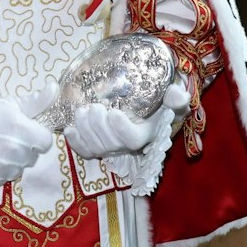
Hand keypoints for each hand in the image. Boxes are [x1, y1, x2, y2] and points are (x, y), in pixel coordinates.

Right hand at [0, 102, 51, 186]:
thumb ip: (35, 101)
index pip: (45, 142)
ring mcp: (4, 169)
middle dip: (24, 149)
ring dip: (11, 162)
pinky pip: (1, 180)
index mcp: (24, 132)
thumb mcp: (9, 104)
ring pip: (17, 169)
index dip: (36, 136)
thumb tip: (54, 88)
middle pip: (32, 156)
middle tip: (6, 138)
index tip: (25, 132)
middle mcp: (17, 153)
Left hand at [63, 84, 187, 159]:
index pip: (132, 139)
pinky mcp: (98, 145)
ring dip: (84, 131)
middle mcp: (127, 145)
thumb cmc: (158, 100)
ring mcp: (111, 147)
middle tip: (92, 107)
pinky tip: (69, 129)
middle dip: (97, 127)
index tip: (113, 112)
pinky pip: (85, 151)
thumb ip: (175, 96)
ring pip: (95, 147)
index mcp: (145, 134)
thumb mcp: (171, 96)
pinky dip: (75, 142)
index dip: (121, 129)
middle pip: (110, 145)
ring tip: (80, 112)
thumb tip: (177, 95)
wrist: (147, 105)